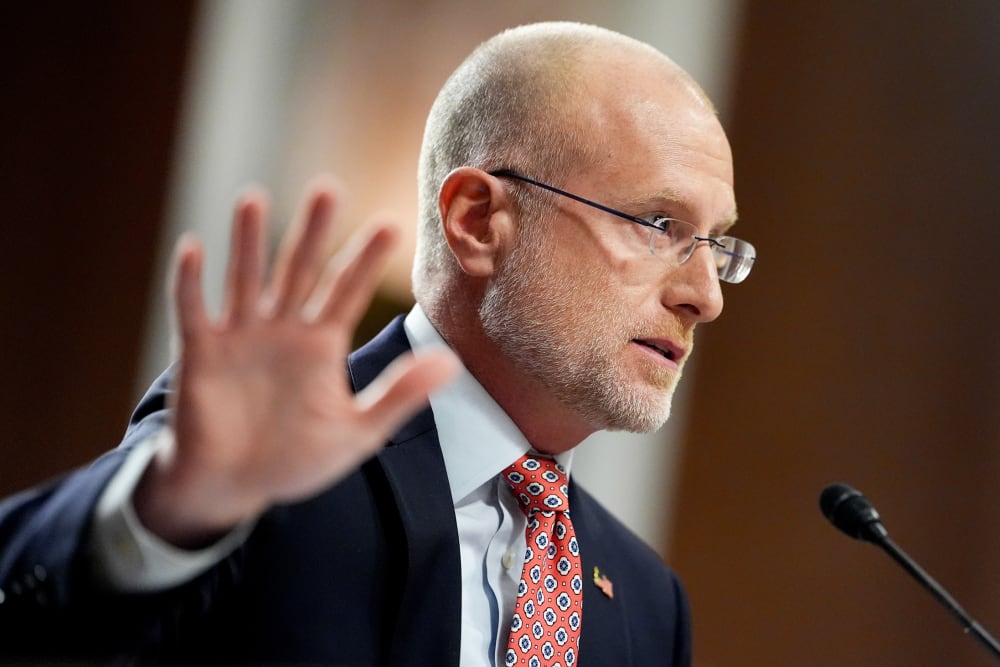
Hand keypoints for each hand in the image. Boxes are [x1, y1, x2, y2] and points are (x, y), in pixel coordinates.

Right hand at [134, 176, 456, 546]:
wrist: (234, 487)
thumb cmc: (295, 459)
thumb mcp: (357, 432)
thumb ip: (399, 394)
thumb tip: (451, 363)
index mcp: (321, 344)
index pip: (347, 291)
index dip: (367, 259)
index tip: (392, 224)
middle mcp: (282, 330)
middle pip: (300, 271)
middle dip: (313, 232)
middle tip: (328, 189)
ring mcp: (240, 337)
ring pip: (246, 279)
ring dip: (248, 242)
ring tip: (253, 199)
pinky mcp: (200, 355)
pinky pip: (193, 312)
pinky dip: (190, 283)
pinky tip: (192, 248)